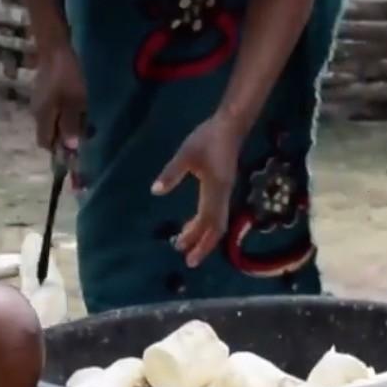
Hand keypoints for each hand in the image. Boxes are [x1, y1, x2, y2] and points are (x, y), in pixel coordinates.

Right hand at [31, 41, 85, 154]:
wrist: (55, 48)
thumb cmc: (66, 77)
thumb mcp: (74, 102)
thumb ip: (71, 125)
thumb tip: (70, 147)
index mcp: (43, 117)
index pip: (45, 143)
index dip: (59, 150)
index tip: (75, 148)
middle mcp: (37, 113)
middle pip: (49, 133)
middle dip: (64, 137)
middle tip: (84, 130)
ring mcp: (39, 101)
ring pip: (52, 121)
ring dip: (66, 124)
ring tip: (83, 117)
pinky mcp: (44, 92)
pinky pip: (54, 110)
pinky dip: (64, 113)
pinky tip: (76, 104)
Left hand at [152, 113, 244, 268]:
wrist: (231, 126)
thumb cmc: (208, 138)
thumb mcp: (186, 153)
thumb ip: (172, 173)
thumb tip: (156, 191)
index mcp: (215, 189)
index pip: (208, 221)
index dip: (197, 238)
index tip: (184, 251)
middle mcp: (224, 195)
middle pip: (217, 227)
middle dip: (204, 245)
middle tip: (189, 260)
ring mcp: (226, 192)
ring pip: (218, 221)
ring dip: (203, 235)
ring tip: (185, 243)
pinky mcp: (224, 188)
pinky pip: (217, 213)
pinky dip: (206, 224)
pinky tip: (193, 224)